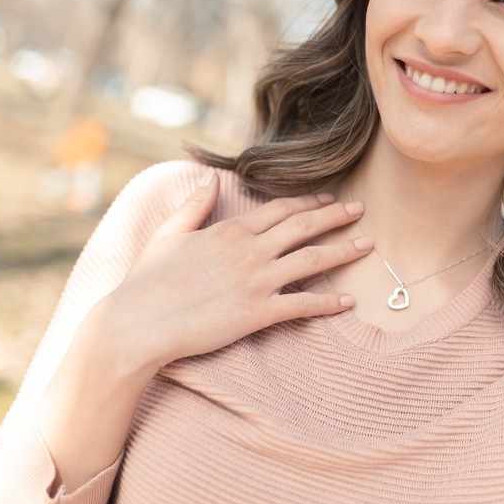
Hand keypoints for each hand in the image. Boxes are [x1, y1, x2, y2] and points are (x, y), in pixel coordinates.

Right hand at [89, 170, 371, 372]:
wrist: (137, 323)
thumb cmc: (147, 282)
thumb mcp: (168, 234)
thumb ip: (193, 207)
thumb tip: (207, 179)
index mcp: (229, 231)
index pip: (279, 210)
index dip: (308, 202)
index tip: (329, 199)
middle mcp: (248, 251)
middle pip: (303, 227)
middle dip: (336, 217)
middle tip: (361, 211)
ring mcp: (255, 281)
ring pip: (311, 261)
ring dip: (342, 251)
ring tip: (366, 247)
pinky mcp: (256, 313)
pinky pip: (302, 305)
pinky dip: (328, 303)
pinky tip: (348, 302)